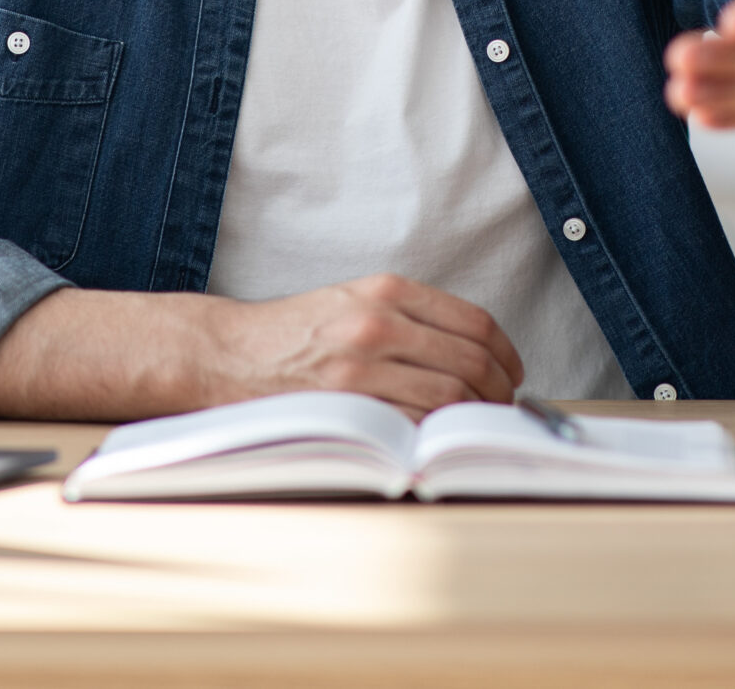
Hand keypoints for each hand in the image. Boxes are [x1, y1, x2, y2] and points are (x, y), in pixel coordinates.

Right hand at [0, 274, 523, 421]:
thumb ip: (408, 320)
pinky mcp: (344, 402)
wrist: (223, 354)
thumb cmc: (291, 333)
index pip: (475, 324)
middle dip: (498, 392)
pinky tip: (436, 442)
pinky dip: (434, 436)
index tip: (511, 374)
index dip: (505, 355)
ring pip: (448, 397)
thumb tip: (473, 355)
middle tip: (500, 409)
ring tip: (471, 430)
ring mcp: (361, 365)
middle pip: (471, 362)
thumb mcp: (352, 302)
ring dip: (472, 419)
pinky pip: (411, 424)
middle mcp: (378, 321)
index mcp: (386, 291)